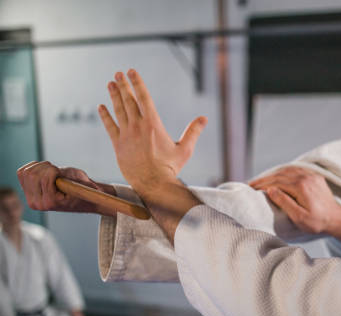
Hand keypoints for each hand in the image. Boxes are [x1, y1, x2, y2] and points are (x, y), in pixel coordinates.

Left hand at [17, 161, 115, 215]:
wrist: (80, 197)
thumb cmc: (84, 189)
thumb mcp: (83, 182)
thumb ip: (80, 181)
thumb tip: (86, 184)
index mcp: (51, 202)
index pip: (44, 178)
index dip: (54, 170)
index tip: (62, 174)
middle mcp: (37, 203)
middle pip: (32, 174)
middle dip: (47, 167)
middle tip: (57, 172)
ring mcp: (30, 198)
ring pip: (26, 172)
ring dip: (40, 167)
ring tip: (52, 172)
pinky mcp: (27, 191)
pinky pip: (22, 172)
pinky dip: (33, 167)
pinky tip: (43, 171)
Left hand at [98, 69, 206, 196]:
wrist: (153, 184)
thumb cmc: (170, 168)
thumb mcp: (185, 149)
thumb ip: (193, 132)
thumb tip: (204, 118)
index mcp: (154, 125)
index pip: (144, 98)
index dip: (137, 83)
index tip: (131, 71)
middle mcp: (138, 127)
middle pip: (129, 101)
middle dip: (123, 85)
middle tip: (118, 74)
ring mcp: (126, 135)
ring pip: (119, 111)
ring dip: (114, 96)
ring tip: (110, 84)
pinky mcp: (118, 145)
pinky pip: (110, 127)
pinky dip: (105, 116)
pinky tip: (101, 107)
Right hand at [249, 166, 340, 233]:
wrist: (338, 220)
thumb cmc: (318, 223)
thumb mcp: (299, 217)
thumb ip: (284, 202)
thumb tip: (271, 190)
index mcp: (301, 186)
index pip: (276, 182)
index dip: (262, 184)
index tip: (251, 188)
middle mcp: (306, 177)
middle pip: (280, 175)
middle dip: (265, 179)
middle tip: (252, 184)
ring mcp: (312, 176)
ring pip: (288, 170)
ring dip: (274, 174)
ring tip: (262, 180)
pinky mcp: (315, 178)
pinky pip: (297, 170)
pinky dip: (285, 172)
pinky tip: (278, 176)